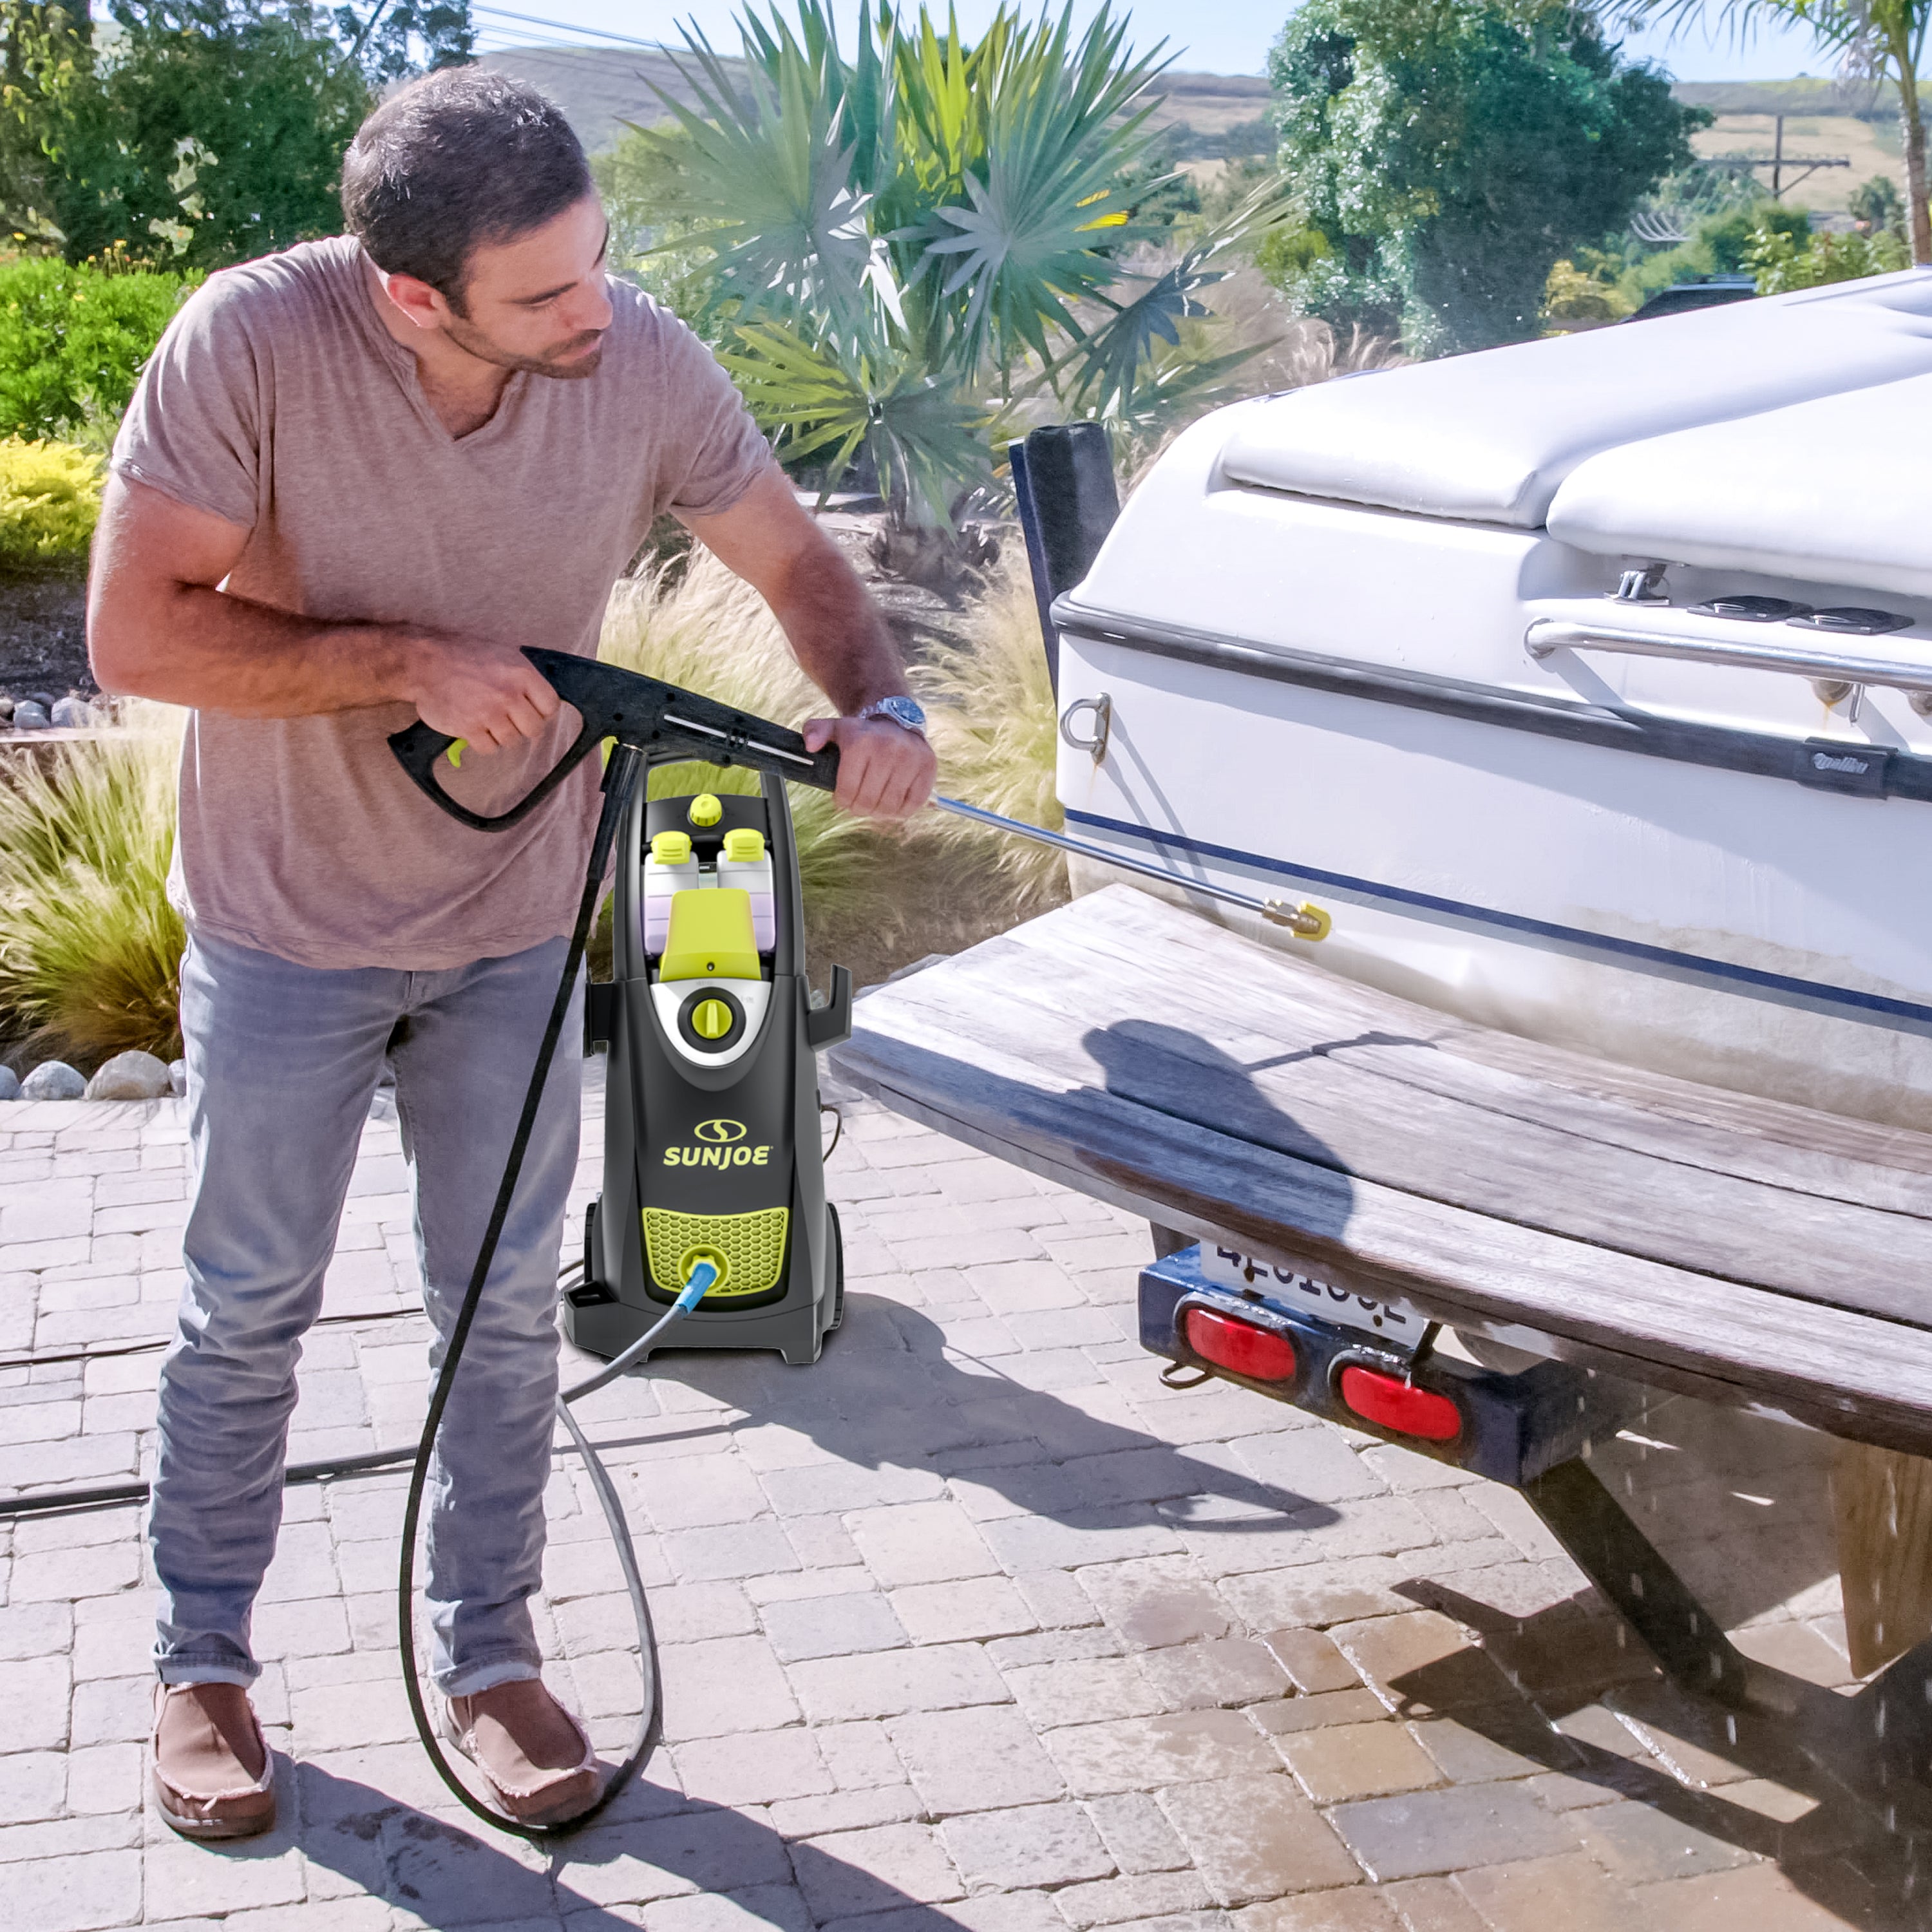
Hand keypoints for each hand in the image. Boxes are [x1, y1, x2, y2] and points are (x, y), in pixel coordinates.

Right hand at [402, 634, 559, 752]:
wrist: (424, 662)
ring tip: (487, 719)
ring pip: (512, 741)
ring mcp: (489, 713)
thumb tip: (542, 697)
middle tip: (509, 718)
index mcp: (521, 674)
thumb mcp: (502, 654)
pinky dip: (482, 742)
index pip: (551, 706)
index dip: (542, 712)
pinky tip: (475, 727)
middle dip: (522, 726)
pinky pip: (489, 748)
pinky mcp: (469, 728)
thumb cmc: (463, 655)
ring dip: (501, 735)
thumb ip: (524, 676)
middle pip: (534, 728)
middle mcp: (508, 695)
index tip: (532, 711)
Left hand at [803, 714, 936, 818]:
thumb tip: (810, 746)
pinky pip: (913, 804)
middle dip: (859, 808)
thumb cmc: (863, 734)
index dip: (843, 801)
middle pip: (868, 801)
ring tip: (875, 804)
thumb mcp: (836, 729)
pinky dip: (901, 810)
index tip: (843, 799)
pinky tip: (893, 802)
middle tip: (859, 804)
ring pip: (889, 807)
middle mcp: (888, 749)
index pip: (847, 791)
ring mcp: (911, 759)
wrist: (897, 720)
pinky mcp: (928, 768)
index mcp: (861, 742)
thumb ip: (815, 733)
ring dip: (879, 812)